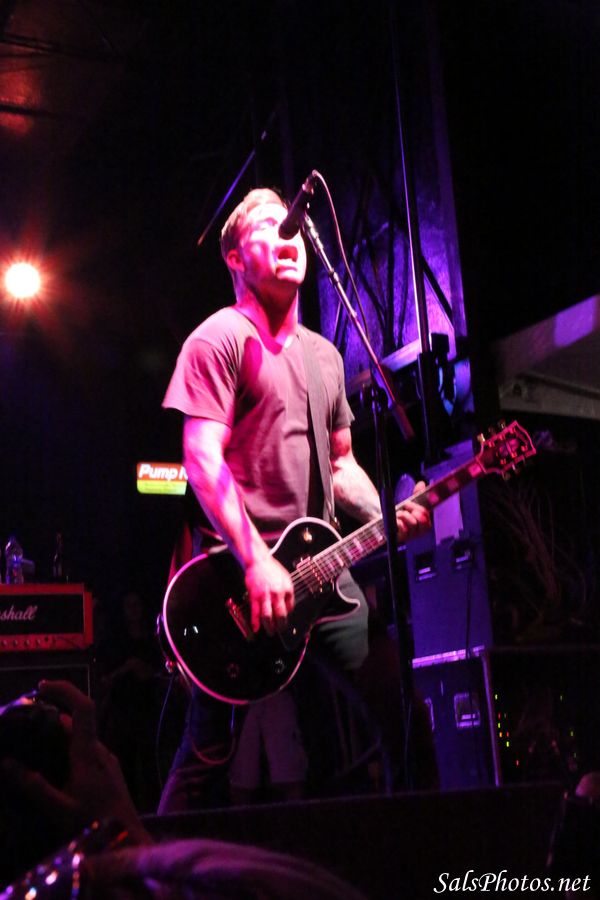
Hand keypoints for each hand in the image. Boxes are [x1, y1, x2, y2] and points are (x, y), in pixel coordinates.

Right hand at [0, 680, 150, 844]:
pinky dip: (68, 746)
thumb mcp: (59, 809)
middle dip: (53, 713)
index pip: (82, 708)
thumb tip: (7, 763)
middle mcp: (100, 750)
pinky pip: (86, 750)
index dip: (64, 690)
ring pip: (82, 736)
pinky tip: (54, 764)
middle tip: (25, 719)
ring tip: (33, 741)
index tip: (41, 687)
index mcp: (89, 753)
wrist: (130, 840)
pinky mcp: (109, 771)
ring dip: (60, 732)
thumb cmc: (96, 825)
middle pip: (77, 721)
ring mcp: (107, 760)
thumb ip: (34, 787)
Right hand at [245, 554, 294, 634]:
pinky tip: (256, 628)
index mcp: (286, 589)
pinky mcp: (254, 596)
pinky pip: (255, 612)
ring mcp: (264, 596)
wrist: (258, 561)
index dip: (287, 616)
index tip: (285, 622)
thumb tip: (289, 607)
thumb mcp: (286, 578)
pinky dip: (255, 622)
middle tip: (279, 630)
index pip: (289, 608)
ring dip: (269, 627)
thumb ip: (288, 593)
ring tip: (270, 632)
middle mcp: (277, 593)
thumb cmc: (272, 569)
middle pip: (280, 615)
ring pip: (267, 616)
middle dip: (280, 626)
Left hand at [395, 480, 430, 542]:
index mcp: (424, 523)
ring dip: (404, 515)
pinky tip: (395, 521)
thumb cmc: (398, 514)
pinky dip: (398, 522)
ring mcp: (410, 536)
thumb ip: (416, 494)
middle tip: (405, 506)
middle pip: (423, 519)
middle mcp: (419, 531)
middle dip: (413, 509)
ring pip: (413, 523)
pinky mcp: (401, 539)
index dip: (421, 508)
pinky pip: (403, 528)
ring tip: (398, 514)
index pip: (428, 515)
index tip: (410, 503)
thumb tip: (421, 483)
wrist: (383, 521)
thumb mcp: (408, 503)